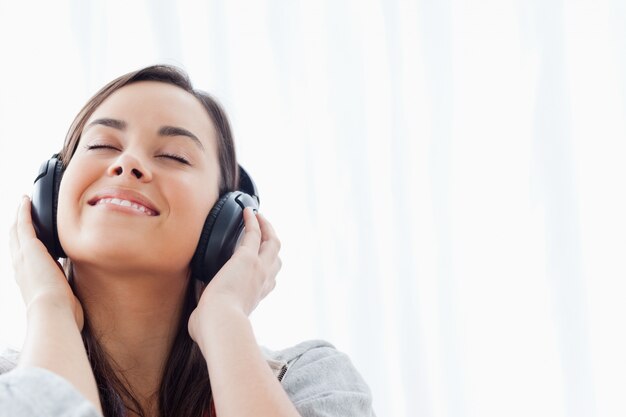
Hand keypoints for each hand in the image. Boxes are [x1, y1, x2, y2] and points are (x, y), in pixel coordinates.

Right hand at [9, 196, 83, 329]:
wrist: (52, 312)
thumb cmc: (61, 313)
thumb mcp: (62, 298)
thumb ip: (65, 289)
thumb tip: (73, 288)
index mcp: (29, 280)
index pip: (24, 258)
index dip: (25, 246)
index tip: (30, 237)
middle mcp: (21, 268)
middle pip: (15, 242)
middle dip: (18, 227)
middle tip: (21, 213)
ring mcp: (23, 257)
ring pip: (16, 231)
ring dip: (19, 216)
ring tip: (23, 204)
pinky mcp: (29, 248)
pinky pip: (23, 224)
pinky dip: (24, 211)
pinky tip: (25, 200)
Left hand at [188, 208, 280, 339]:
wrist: (219, 322)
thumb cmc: (212, 328)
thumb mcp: (213, 320)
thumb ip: (208, 315)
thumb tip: (197, 317)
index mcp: (256, 298)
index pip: (270, 281)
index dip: (269, 269)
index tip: (261, 261)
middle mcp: (263, 282)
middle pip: (277, 258)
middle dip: (272, 244)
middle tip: (264, 231)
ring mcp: (259, 268)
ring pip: (272, 242)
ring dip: (267, 228)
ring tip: (259, 217)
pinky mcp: (248, 257)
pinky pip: (255, 233)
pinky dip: (253, 221)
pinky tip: (247, 212)